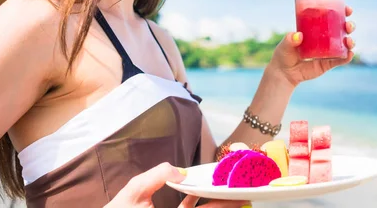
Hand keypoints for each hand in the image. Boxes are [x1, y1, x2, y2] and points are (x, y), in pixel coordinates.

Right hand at [104, 162, 251, 207]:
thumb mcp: (133, 192)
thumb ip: (156, 176)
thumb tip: (181, 171)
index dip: (224, 204)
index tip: (240, 194)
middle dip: (225, 205)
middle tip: (243, 193)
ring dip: (213, 205)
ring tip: (228, 192)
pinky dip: (194, 205)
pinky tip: (197, 193)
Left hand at [269, 6, 355, 86]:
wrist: (284, 72)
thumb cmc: (284, 53)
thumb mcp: (285, 44)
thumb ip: (290, 39)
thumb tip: (298, 35)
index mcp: (316, 29)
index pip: (332, 17)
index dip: (342, 12)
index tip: (347, 9)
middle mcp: (325, 39)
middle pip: (342, 29)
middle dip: (349, 25)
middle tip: (348, 25)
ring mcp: (328, 51)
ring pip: (344, 44)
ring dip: (350, 41)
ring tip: (348, 41)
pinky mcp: (328, 64)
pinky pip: (341, 60)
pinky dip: (348, 56)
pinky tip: (350, 54)